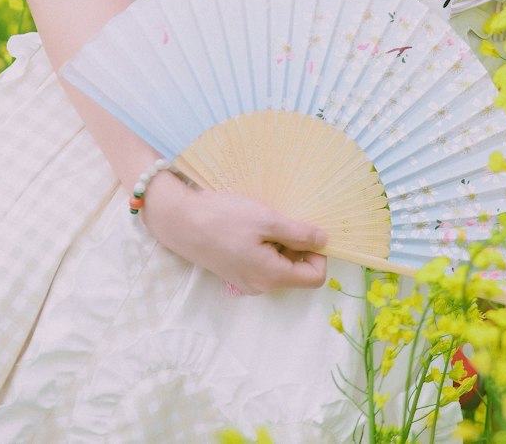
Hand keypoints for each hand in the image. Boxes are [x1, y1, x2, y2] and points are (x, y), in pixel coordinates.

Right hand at [142, 172, 327, 293]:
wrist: (181, 221)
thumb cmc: (224, 218)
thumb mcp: (266, 220)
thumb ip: (298, 233)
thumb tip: (324, 241)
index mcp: (272, 276)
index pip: (315, 277)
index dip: (319, 253)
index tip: (308, 229)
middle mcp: (261, 286)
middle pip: (298, 272)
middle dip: (299, 246)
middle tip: (284, 220)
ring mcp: (246, 282)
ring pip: (280, 266)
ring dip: (282, 244)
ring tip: (265, 222)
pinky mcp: (235, 272)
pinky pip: (263, 264)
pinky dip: (267, 246)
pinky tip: (252, 227)